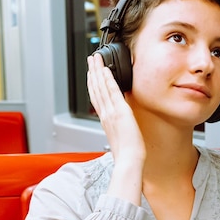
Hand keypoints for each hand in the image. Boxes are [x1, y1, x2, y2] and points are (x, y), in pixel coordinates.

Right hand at [87, 53, 145, 204]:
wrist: (128, 161)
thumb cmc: (127, 154)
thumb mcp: (120, 137)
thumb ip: (118, 126)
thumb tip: (121, 121)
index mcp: (105, 120)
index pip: (97, 97)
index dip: (93, 83)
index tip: (91, 73)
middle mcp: (105, 114)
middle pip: (95, 89)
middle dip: (92, 72)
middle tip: (90, 59)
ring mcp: (111, 112)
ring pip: (101, 87)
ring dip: (97, 71)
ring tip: (95, 59)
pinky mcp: (120, 112)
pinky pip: (112, 92)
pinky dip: (108, 80)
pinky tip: (106, 70)